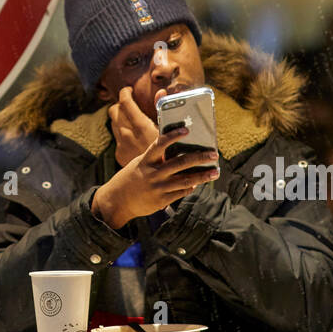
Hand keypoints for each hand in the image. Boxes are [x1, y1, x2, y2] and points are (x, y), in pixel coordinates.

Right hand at [92, 124, 219, 229]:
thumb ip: (156, 157)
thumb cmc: (132, 177)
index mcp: (146, 160)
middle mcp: (152, 173)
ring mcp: (158, 188)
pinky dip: (191, 187)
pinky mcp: (161, 200)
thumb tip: (179, 151)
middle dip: (200, 158)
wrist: (117, 201)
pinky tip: (197, 183)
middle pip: (180, 163)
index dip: (173, 136)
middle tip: (214, 154)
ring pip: (186, 180)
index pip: (160, 144)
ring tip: (215, 172)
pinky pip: (181, 192)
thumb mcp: (140, 163)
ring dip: (202, 176)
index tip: (187, 130)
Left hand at [109, 86, 163, 166]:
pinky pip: (117, 137)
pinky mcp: (119, 154)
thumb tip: (160, 92)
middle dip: (121, 105)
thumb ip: (163, 108)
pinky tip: (133, 136)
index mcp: (140, 126)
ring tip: (131, 119)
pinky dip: (123, 133)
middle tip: (129, 104)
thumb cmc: (170, 155)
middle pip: (115, 111)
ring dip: (120, 118)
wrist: (158, 181)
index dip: (125, 92)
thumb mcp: (169, 131)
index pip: (125, 102)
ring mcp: (121, 145)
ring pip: (114, 124)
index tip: (129, 90)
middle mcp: (127, 134)